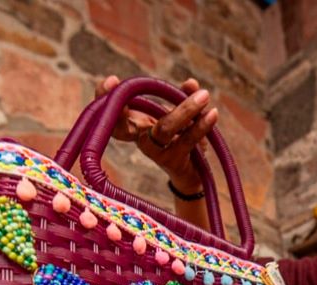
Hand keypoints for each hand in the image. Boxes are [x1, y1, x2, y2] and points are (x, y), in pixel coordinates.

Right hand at [95, 74, 218, 194]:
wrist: (190, 172)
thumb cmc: (179, 137)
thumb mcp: (177, 113)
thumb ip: (182, 96)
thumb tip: (191, 83)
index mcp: (135, 124)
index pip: (112, 113)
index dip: (104, 98)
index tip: (111, 80)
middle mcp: (140, 139)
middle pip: (124, 127)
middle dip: (122, 109)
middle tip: (121, 83)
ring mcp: (155, 152)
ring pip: (164, 129)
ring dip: (185, 110)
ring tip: (204, 95)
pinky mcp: (173, 161)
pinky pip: (188, 140)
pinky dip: (202, 126)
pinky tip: (212, 113)